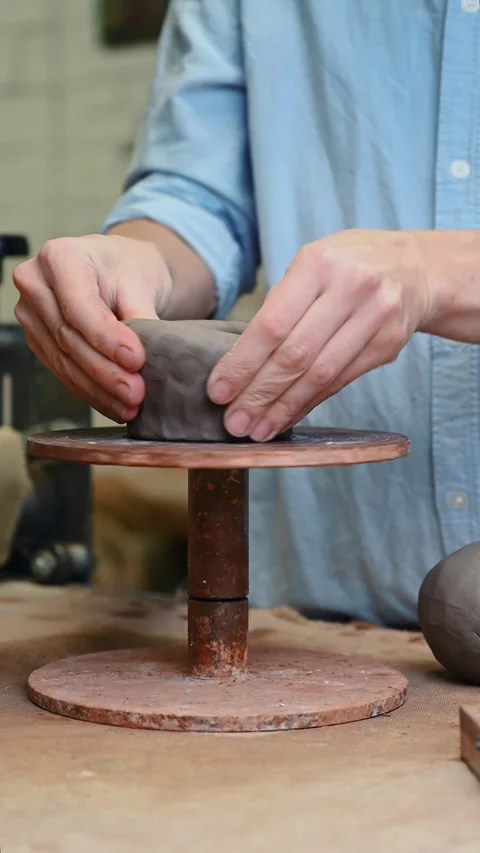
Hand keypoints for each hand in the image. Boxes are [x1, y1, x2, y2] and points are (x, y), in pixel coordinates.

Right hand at [13, 234, 172, 421]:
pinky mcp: (38, 340)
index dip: (106, 338)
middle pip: (68, 337)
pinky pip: (62, 371)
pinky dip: (90, 391)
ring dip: (98, 389)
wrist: (116, 270)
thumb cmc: (128, 267)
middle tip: (136, 392)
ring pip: (64, 360)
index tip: (136, 360)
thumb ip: (141, 317)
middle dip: (105, 371)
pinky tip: (113, 405)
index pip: (78, 305)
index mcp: (60, 257)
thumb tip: (141, 361)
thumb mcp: (142, 282)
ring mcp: (31, 314)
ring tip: (129, 406)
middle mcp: (36, 283)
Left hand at [207, 229, 430, 440]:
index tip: (218, 392)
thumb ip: (280, 305)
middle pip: (295, 354)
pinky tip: (288, 417)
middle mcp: (350, 287)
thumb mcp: (310, 265)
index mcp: (318, 263)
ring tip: (257, 429)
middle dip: (259, 394)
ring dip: (284, 408)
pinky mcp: (388, 344)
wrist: (414, 268)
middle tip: (235, 422)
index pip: (272, 324)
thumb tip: (239, 364)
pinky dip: (310, 403)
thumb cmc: (346, 266)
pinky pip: (341, 381)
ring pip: (320, 374)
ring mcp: (375, 317)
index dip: (243, 363)